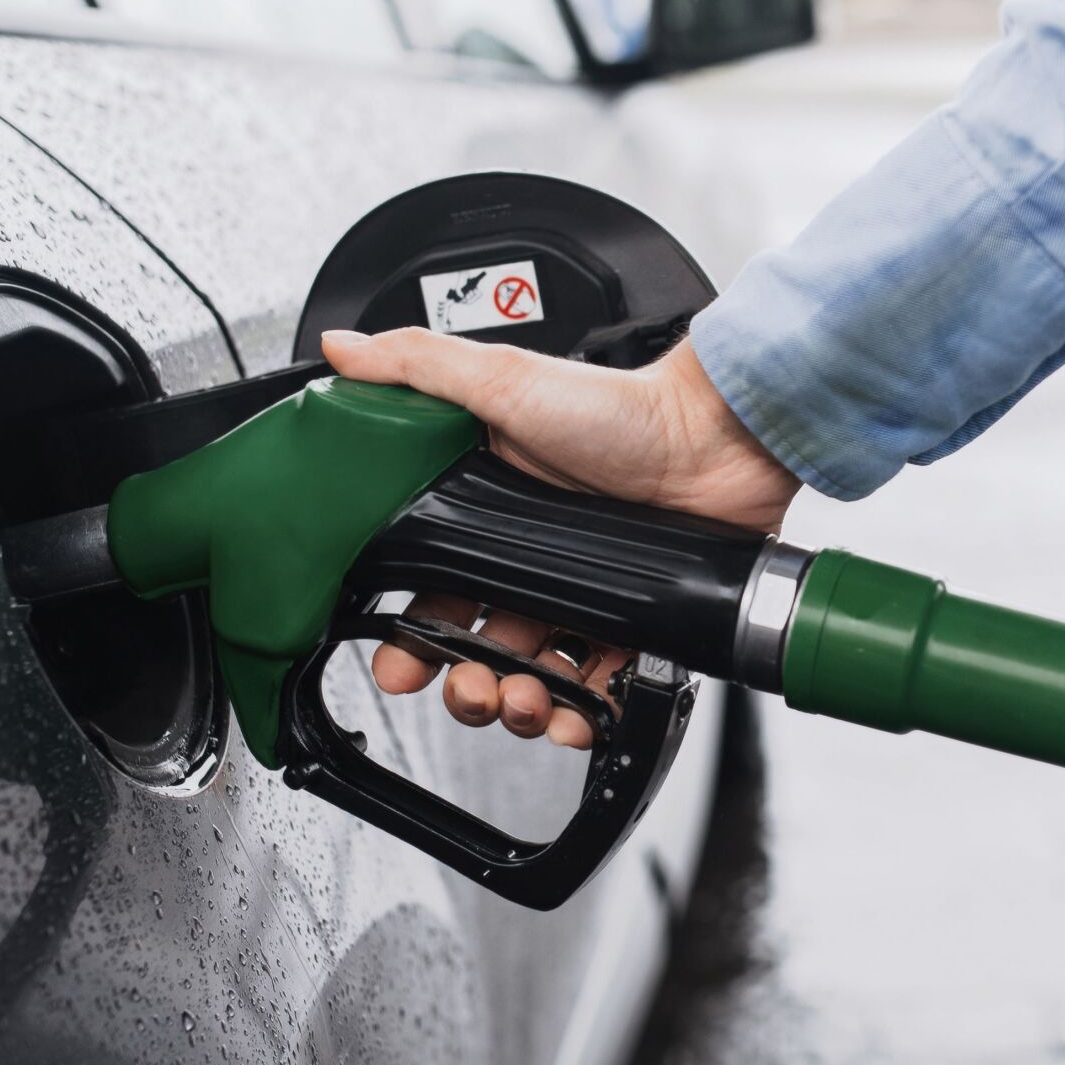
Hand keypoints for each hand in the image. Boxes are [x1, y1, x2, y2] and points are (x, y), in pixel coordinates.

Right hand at [321, 329, 798, 747]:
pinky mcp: (633, 617)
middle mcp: (531, 549)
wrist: (721, 441)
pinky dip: (582, 711)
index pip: (429, 584)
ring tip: (521, 701)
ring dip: (515, 703)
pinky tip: (574, 714)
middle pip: (474, 641)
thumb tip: (344, 350)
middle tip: (466, 688)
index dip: (407, 631)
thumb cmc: (623, 406)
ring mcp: (583, 587)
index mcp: (487, 504)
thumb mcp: (504, 379)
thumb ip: (418, 365)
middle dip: (460, 681)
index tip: (396, 661)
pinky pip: (598, 683)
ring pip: (529, 672)